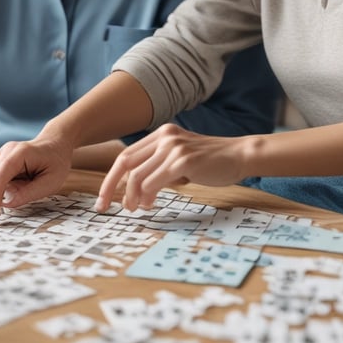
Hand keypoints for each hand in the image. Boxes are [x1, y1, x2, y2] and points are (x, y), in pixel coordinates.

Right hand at [0, 136, 72, 222]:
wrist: (55, 145)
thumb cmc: (56, 162)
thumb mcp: (51, 181)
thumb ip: (30, 192)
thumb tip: (7, 204)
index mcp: (21, 152)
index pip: (0, 176)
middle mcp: (7, 151)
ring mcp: (1, 154)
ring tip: (3, 207)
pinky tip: (3, 198)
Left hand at [95, 124, 244, 211]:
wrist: (239, 155)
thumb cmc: (210, 161)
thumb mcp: (180, 157)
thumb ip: (159, 165)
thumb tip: (135, 188)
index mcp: (161, 134)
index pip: (126, 155)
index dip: (110, 178)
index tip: (103, 197)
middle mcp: (165, 137)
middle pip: (125, 162)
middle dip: (110, 187)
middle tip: (104, 207)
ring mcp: (173, 148)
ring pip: (137, 176)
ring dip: (131, 196)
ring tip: (135, 209)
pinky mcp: (183, 161)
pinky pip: (154, 182)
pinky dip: (147, 196)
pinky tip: (150, 205)